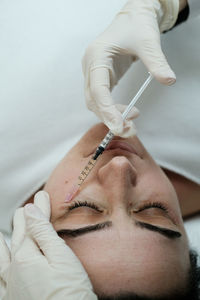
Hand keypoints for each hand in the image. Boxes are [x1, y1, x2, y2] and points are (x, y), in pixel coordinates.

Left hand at [0, 191, 96, 299]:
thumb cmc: (69, 293)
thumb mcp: (60, 257)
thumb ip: (43, 232)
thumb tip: (31, 210)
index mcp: (25, 257)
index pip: (31, 226)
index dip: (38, 209)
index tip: (42, 196)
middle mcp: (13, 271)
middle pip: (17, 239)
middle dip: (23, 221)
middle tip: (26, 210)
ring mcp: (11, 287)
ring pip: (5, 258)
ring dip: (6, 243)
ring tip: (5, 235)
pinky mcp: (14, 299)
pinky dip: (1, 267)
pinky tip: (2, 266)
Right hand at [82, 0, 178, 136]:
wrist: (133, 17)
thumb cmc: (137, 25)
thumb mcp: (148, 41)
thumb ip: (157, 62)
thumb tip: (168, 80)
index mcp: (97, 56)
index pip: (97, 89)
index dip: (107, 110)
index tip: (118, 126)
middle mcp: (90, 67)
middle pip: (93, 101)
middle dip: (109, 118)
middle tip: (129, 130)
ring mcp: (93, 73)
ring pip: (95, 103)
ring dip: (111, 116)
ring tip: (131, 122)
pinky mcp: (101, 77)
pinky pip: (102, 99)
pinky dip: (113, 110)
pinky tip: (127, 112)